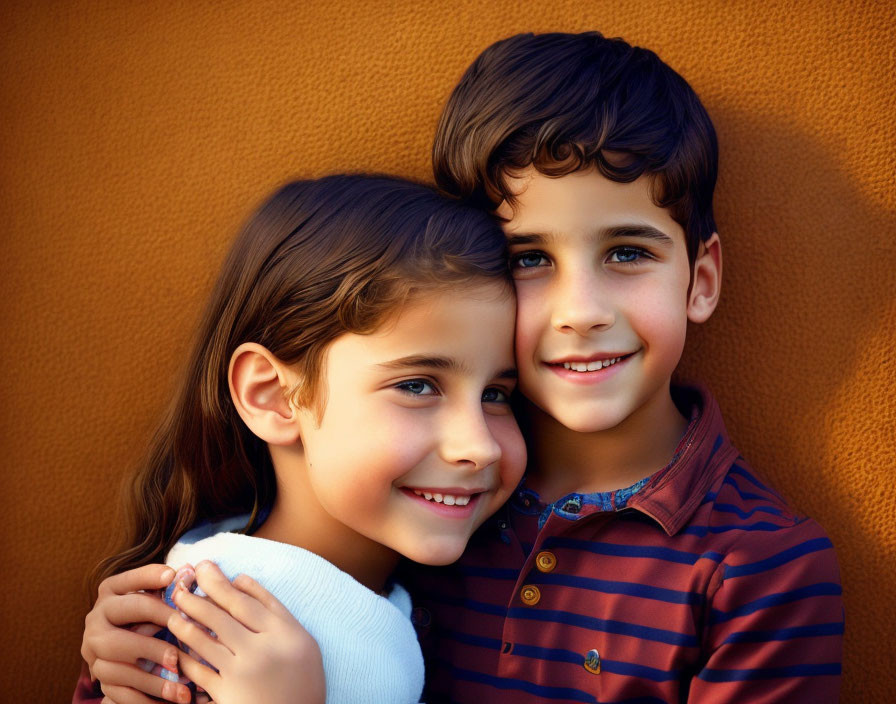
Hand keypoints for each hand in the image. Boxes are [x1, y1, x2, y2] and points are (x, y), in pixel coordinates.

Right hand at [82, 563, 192, 703]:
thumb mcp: (158, 600)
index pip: (128, 580)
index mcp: (111, 592)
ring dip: (152, 677)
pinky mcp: (99, 678)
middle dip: (154, 626)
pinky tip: (169, 702)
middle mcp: (97, 618)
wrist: (126, 656)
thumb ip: (172, 588)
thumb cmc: (151, 618)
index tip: (172, 576)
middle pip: (120, 619)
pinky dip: (146, 699)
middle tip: (181, 645)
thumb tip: (194, 570)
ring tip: (182, 686)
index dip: (149, 577)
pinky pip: (119, 692)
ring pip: (119, 663)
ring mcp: (94, 650)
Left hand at [167, 561, 324, 703]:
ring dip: (185, 622)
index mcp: (285, 633)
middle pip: (222, 616)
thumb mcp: (301, 639)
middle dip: (197, 595)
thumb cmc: (302, 678)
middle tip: (181, 581)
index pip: (245, 601)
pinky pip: (199, 671)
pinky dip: (185, 655)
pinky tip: (178, 644)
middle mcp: (263, 650)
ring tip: (174, 608)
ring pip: (205, 640)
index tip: (205, 567)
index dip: (220, 582)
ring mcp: (243, 674)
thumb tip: (239, 579)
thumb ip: (273, 607)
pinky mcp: (227, 696)